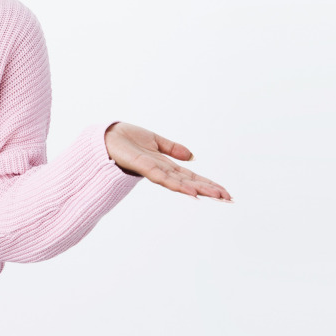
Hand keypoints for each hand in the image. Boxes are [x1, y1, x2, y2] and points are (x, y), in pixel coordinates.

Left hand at [104, 122, 232, 201]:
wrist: (106, 135)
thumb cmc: (126, 138)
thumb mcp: (155, 140)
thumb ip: (173, 149)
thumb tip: (192, 157)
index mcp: (164, 164)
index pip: (190, 176)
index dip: (207, 183)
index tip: (224, 192)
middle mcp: (160, 170)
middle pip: (189, 182)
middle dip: (208, 190)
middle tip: (229, 199)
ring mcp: (151, 170)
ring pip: (179, 182)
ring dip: (198, 189)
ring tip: (216, 196)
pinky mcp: (141, 167)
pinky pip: (162, 177)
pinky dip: (177, 184)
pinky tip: (190, 191)